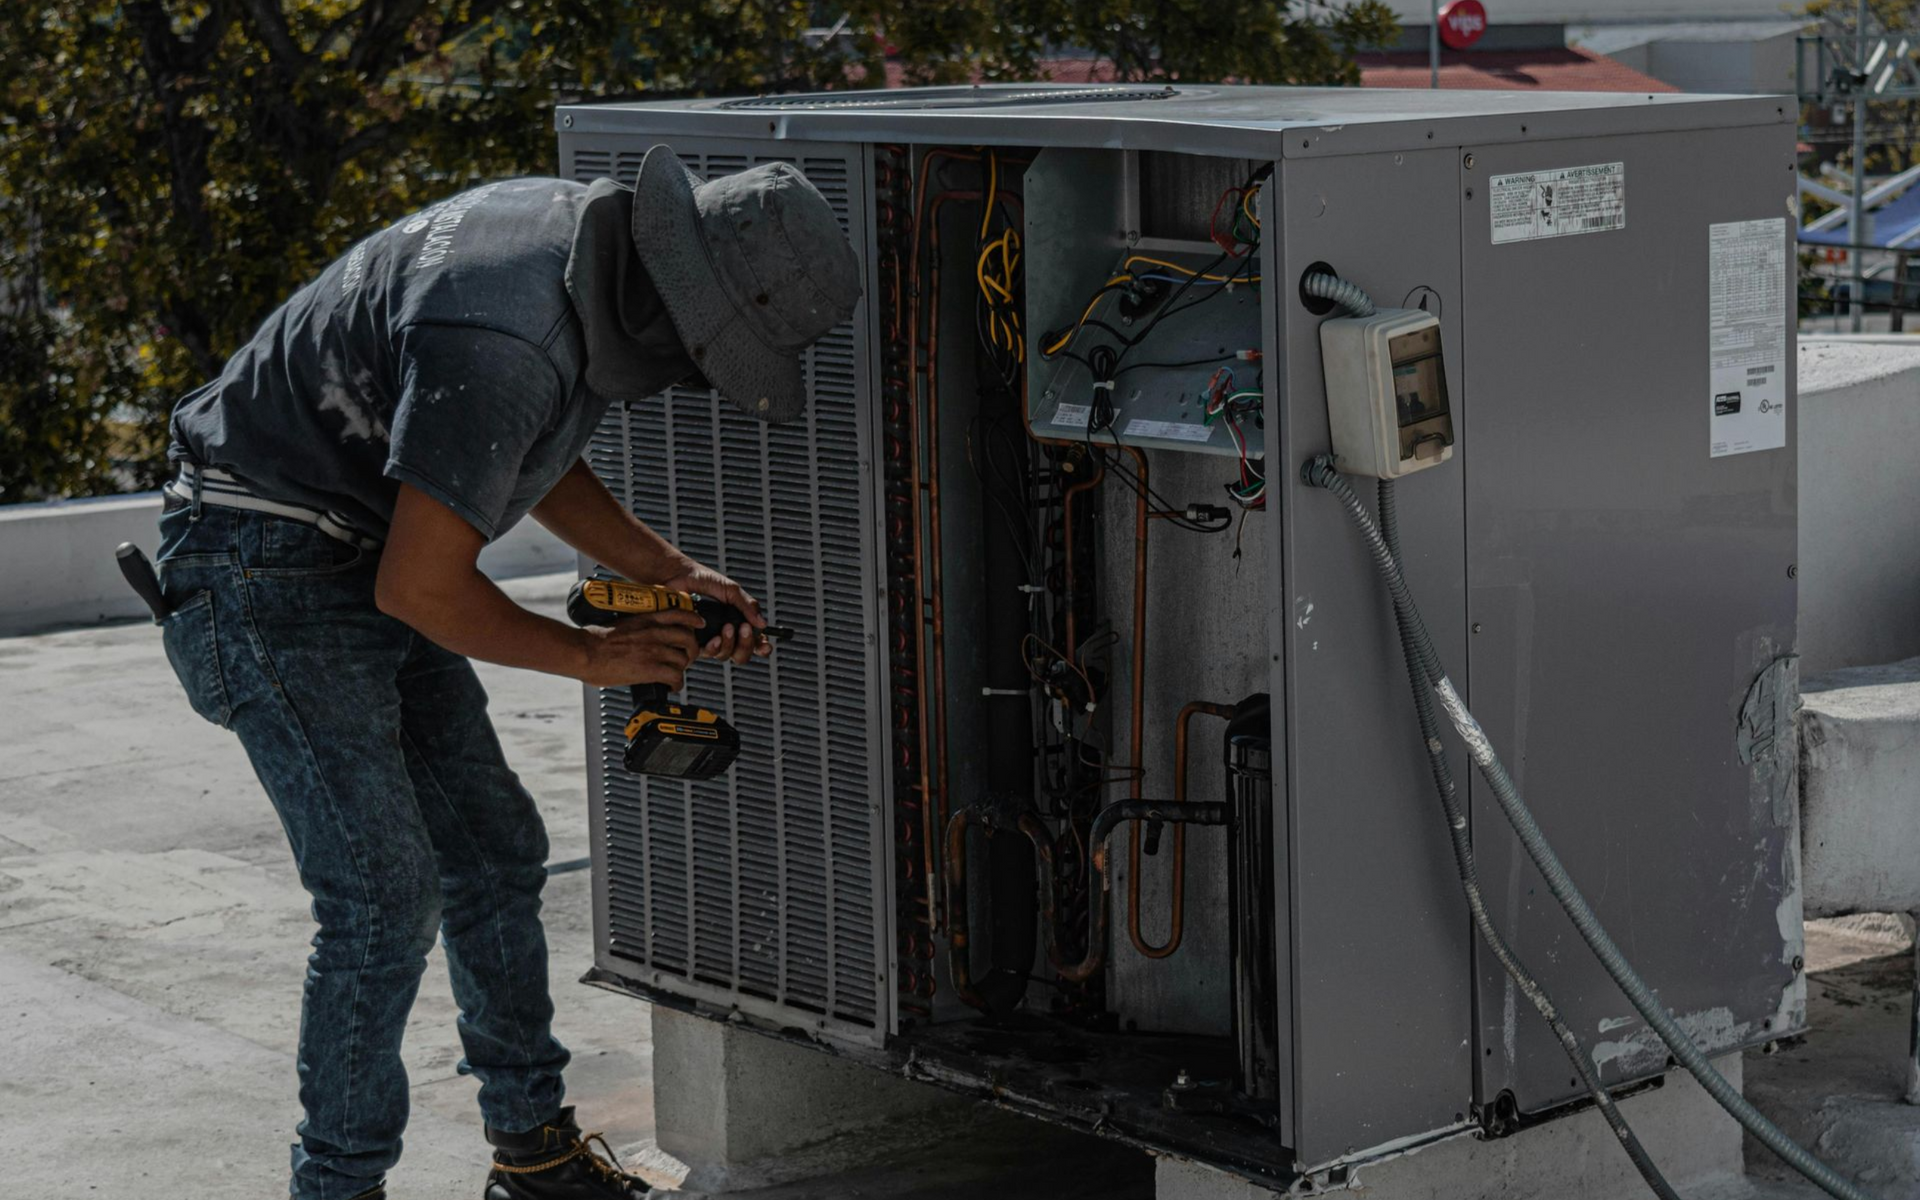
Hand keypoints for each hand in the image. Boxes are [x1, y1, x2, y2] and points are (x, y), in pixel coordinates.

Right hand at [575, 611, 704, 688]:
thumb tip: (638, 636)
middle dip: (691, 650)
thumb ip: (636, 628)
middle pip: (688, 639)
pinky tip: (671, 686)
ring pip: (684, 659)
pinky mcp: (651, 668)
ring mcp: (654, 650)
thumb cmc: (595, 640)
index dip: (693, 620)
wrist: (584, 651)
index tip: (698, 624)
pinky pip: (676, 677)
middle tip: (686, 657)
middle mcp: (654, 633)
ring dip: (682, 668)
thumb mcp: (621, 625)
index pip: (679, 614)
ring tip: (675, 674)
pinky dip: (676, 684)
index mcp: (646, 619)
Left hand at [660, 556, 771, 666]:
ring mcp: (709, 639)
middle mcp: (724, 634)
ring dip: (730, 643)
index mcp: (737, 621)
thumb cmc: (704, 580)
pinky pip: (707, 653)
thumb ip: (747, 606)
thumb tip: (762, 623)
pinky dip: (714, 647)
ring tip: (726, 627)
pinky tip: (713, 638)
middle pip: (741, 654)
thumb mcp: (731, 590)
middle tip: (744, 628)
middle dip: (746, 645)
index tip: (765, 645)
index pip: (753, 641)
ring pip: (725, 655)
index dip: (761, 647)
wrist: (678, 576)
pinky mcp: (693, 641)